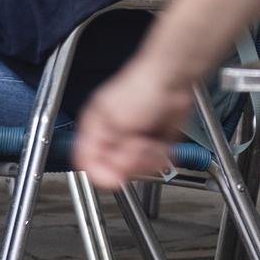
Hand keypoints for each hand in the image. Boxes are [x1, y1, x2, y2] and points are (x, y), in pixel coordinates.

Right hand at [73, 55, 199, 189]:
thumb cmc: (143, 88)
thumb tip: (108, 177)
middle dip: (132, 161)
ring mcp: (131, 143)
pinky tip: (160, 144)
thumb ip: (108, 150)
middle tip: (140, 144)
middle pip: (115, 170)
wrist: (171, 82)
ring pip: (136, 171)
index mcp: (94, 129)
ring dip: (148, 159)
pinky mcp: (150, 146)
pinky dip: (160, 157)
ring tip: (151, 141)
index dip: (102, 174)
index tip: (118, 177)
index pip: (87, 164)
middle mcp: (111, 138)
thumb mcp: (116, 120)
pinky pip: (153, 165)